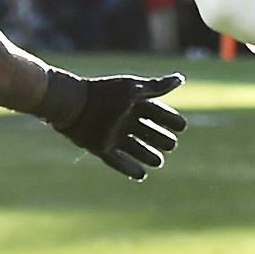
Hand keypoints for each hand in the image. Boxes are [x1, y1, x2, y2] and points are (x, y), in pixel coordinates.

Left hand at [45, 72, 183, 179]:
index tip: (182, 126)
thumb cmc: (104, 95)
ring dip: (147, 155)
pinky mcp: (100, 148)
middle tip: (171, 144)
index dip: (170, 119)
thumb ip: (156, 87)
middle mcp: (124, 120)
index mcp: (132, 104)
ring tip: (158, 161)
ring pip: (135, 148)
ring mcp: (112, 134)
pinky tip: (141, 175)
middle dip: (161, 138)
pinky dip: (129, 168)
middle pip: (148, 132)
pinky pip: (118, 161)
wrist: (72, 105)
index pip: (157, 112)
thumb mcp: (132, 90)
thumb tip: (180, 78)